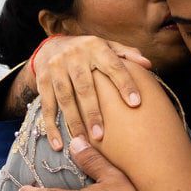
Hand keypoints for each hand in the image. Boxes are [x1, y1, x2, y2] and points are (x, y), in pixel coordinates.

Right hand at [34, 35, 152, 150]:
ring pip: (64, 98)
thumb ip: (126, 55)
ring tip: (82, 142)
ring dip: (73, 122)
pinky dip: (51, 127)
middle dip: (92, 112)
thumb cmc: (89, 52)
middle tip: (100, 135)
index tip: (136, 103)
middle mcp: (74, 56)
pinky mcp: (42, 81)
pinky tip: (58, 144)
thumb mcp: (107, 47)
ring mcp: (56, 68)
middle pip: (84, 87)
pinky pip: (47, 106)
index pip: (113, 66)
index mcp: (95, 47)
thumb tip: (148, 64)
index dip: (125, 83)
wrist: (51, 46)